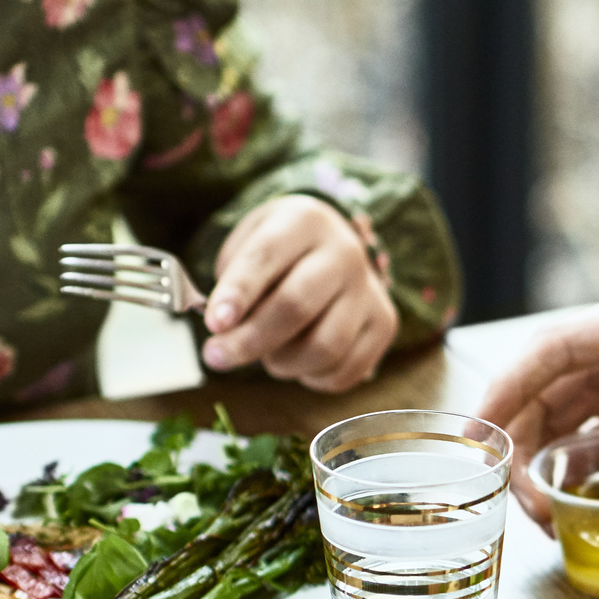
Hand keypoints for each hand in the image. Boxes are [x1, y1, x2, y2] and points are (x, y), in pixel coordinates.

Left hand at [202, 196, 398, 392]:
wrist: (333, 247)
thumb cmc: (278, 252)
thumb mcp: (247, 245)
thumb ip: (233, 284)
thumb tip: (227, 332)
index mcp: (304, 221)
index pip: (266, 258)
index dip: (238, 294)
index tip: (214, 324)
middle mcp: (345, 252)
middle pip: (296, 306)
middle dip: (250, 340)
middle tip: (216, 357)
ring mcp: (370, 290)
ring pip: (325, 346)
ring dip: (283, 363)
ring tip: (267, 356)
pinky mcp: (385, 323)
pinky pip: (347, 369)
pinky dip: (314, 378)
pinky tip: (299, 364)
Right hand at [477, 246, 598, 540]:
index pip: (552, 351)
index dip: (506, 391)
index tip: (474, 439)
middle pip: (549, 391)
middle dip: (522, 447)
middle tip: (526, 511)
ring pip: (572, 415)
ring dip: (550, 461)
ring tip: (548, 520)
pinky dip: (587, 464)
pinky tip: (580, 504)